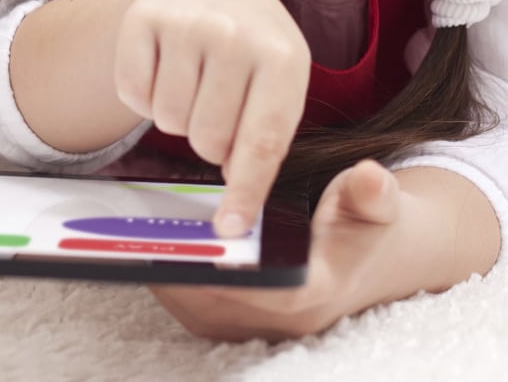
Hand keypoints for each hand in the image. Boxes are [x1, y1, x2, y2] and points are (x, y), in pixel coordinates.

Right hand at [116, 0, 311, 234]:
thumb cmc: (254, 56)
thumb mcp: (280, 88)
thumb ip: (263, 146)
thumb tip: (235, 218)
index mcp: (282, 58)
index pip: (260, 143)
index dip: (244, 192)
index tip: (230, 229)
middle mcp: (234, 34)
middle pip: (205, 139)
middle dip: (207, 142)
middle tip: (216, 110)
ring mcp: (186, 21)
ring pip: (166, 119)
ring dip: (176, 117)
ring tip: (193, 85)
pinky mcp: (143, 16)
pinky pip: (132, 93)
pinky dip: (143, 96)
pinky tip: (164, 69)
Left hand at [151, 159, 411, 340]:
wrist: (381, 257)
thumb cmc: (375, 225)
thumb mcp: (381, 203)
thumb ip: (374, 192)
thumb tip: (372, 179)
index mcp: (318, 292)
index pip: (267, 294)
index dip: (224, 275)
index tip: (187, 248)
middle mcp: (287, 322)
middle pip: (216, 307)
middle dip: (177, 271)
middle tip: (135, 235)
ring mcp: (263, 327)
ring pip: (198, 311)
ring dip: (164, 277)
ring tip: (126, 238)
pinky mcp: (244, 322)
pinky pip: (196, 309)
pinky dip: (170, 280)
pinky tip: (145, 245)